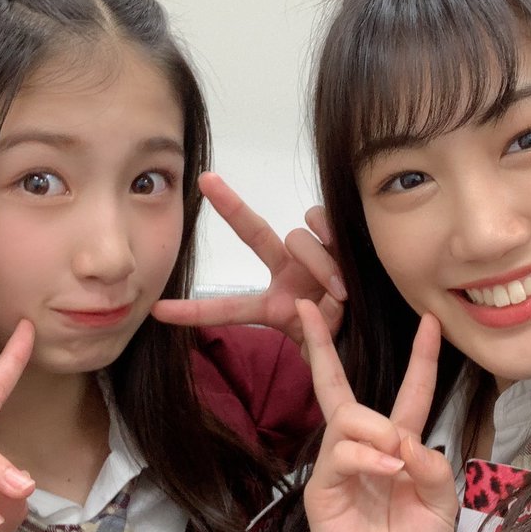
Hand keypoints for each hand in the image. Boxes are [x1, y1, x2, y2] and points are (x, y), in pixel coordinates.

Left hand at [152, 172, 343, 343]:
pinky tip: (343, 257)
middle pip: (254, 232)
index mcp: (272, 306)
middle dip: (230, 205)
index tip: (157, 311)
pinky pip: (322, 225)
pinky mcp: (337, 241)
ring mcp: (310, 255)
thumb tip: (309, 304)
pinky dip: (330, 239)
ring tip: (337, 291)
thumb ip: (311, 336)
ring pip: (298, 237)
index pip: (228, 309)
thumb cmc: (340, 343)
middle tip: (206, 181)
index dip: (194, 312)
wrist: (373, 332)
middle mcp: (287, 272)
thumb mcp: (317, 350)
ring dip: (317, 263)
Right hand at [297, 299, 457, 531]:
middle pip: (340, 387)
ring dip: (376, 426)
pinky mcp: (321, 487)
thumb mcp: (441, 508)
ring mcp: (339, 465)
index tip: (431, 321)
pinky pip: (339, 452)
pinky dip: (366, 454)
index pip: (409, 393)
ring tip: (395, 458)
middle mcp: (364, 448)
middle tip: (307, 307)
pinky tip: (386, 469)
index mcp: (399, 448)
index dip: (421, 359)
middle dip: (322, 345)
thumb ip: (433, 469)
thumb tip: (408, 439)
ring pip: (347, 414)